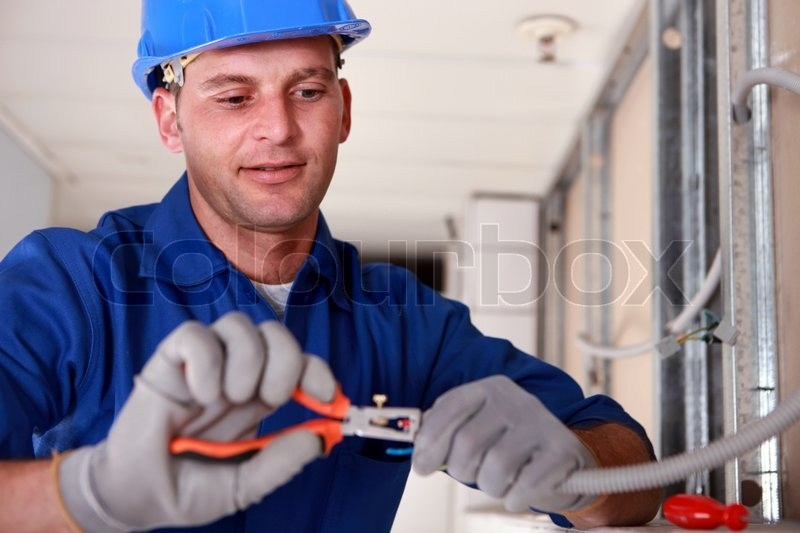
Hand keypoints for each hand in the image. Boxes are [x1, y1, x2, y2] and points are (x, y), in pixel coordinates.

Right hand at [56, 312, 334, 531]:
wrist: (133, 498)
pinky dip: (206, 360)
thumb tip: (319, 439)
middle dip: (285, 361)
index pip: (300, 363)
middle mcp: (236, 374)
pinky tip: (200, 392)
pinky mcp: (169, 361)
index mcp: (259, 399)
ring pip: (239, 324)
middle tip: (270, 399)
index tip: (326, 397)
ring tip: (229, 397)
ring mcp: (204, 364)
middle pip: (276, 333)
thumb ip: (280, 464)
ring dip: (247, 359)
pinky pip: (194, 334)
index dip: (317, 371)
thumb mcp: (243, 487)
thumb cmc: (188, 488)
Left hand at [413, 375, 595, 513]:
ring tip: (497, 484)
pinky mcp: (562, 450)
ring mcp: (541, 423)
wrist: (564, 459)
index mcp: (489, 389)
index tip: (421, 465)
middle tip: (468, 476)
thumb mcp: (477, 427)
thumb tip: (418, 448)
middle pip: (468, 441)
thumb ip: (447, 432)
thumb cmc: (507, 446)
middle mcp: (515, 399)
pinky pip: (527, 483)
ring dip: (490, 487)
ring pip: (496, 466)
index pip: (451, 406)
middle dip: (461, 469)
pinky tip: (516, 496)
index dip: (430, 438)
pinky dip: (515, 498)